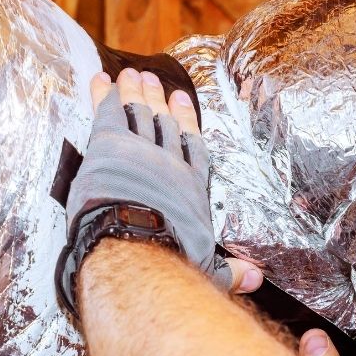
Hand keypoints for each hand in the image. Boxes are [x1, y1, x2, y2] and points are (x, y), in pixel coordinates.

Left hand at [59, 69, 263, 309]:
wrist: (138, 247)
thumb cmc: (174, 261)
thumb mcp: (209, 270)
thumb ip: (231, 271)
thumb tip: (255, 280)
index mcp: (191, 187)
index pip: (192, 147)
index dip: (186, 122)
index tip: (182, 101)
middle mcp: (168, 164)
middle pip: (164, 125)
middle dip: (158, 101)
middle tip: (154, 81)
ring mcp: (140, 151)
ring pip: (137, 114)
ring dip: (134, 93)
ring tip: (132, 75)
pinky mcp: (110, 146)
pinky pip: (107, 113)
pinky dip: (103, 95)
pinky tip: (100, 80)